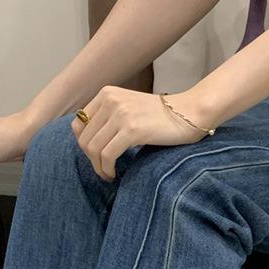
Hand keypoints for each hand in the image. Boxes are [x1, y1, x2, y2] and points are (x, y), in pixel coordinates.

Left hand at [70, 86, 213, 180]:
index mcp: (106, 93)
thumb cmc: (160, 116)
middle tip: (104, 170)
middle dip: (91, 160)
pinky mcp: (131, 130)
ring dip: (99, 168)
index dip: (85, 145)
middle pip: (84, 139)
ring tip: (108, 175)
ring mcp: (120, 114)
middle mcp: (110, 100)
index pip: (79, 124)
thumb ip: (107, 117)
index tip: (97, 157)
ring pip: (93, 149)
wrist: (189, 113)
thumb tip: (86, 142)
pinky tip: (114, 174)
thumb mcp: (128, 108)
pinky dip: (107, 169)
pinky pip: (107, 155)